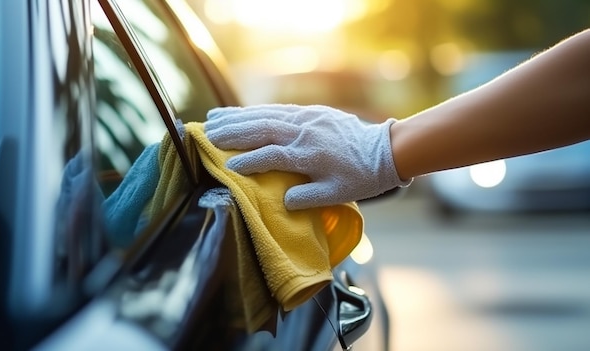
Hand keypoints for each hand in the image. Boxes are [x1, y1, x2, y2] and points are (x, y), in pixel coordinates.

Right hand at [205, 104, 410, 209]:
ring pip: (265, 115)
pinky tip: (240, 112)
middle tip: (204, 135)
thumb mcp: (336, 195)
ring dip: (237, 117)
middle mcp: (303, 132)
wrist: (385, 150)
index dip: (247, 162)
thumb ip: (307, 199)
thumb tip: (281, 201)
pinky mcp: (310, 111)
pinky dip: (255, 110)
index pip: (270, 156)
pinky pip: (277, 109)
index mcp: (308, 155)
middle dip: (231, 132)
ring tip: (212, 119)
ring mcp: (306, 118)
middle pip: (260, 129)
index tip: (227, 168)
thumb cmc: (360, 178)